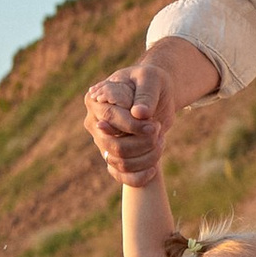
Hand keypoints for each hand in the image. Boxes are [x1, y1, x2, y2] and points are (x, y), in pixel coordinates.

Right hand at [86, 65, 167, 185]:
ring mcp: (102, 142)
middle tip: (158, 130)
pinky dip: (138, 177)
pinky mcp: (113, 156)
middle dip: (142, 143)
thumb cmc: (151, 82)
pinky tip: (154, 169)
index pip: (110, 119)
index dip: (134, 126)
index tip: (154, 125)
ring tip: (160, 140)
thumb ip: (145, 94)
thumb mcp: (151, 79)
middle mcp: (94, 123)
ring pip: (119, 162)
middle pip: (113, 145)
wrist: (157, 96)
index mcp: (96, 99)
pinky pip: (120, 175)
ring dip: (146, 157)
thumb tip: (139, 114)